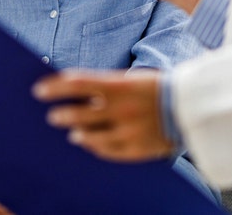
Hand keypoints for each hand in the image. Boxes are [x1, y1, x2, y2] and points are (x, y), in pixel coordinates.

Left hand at [33, 70, 172, 161]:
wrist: (192, 108)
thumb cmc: (157, 88)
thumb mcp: (131, 79)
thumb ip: (105, 85)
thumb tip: (74, 89)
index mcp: (120, 86)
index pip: (78, 84)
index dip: (55, 87)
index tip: (39, 91)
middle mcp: (122, 109)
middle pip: (79, 114)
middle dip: (62, 115)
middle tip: (54, 115)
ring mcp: (128, 131)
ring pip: (90, 136)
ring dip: (77, 133)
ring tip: (72, 132)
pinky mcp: (136, 149)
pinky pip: (107, 151)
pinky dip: (95, 146)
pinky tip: (89, 143)